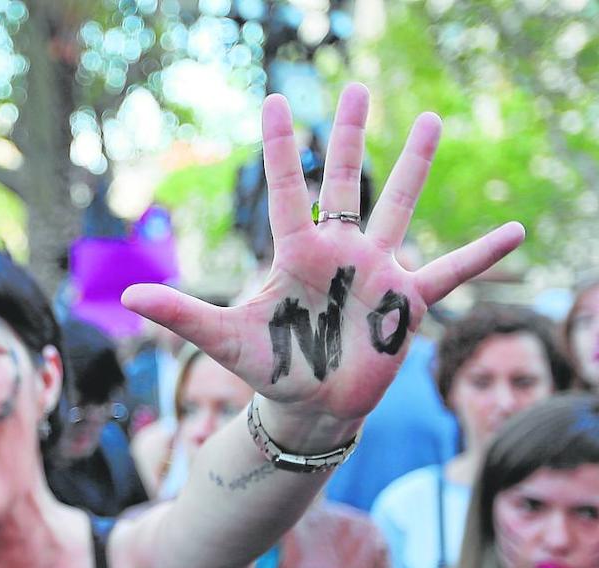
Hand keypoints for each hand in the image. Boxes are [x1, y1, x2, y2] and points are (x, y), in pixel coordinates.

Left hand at [123, 84, 523, 425]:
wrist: (309, 404)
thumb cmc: (267, 367)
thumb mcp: (223, 339)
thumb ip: (180, 314)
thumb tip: (127, 296)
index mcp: (295, 253)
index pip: (286, 190)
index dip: (279, 147)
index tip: (274, 100)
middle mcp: (338, 251)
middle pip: (343, 181)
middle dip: (348, 136)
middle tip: (355, 88)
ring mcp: (375, 272)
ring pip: (398, 208)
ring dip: (414, 167)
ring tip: (431, 119)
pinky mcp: (406, 304)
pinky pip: (450, 273)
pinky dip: (480, 255)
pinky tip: (515, 230)